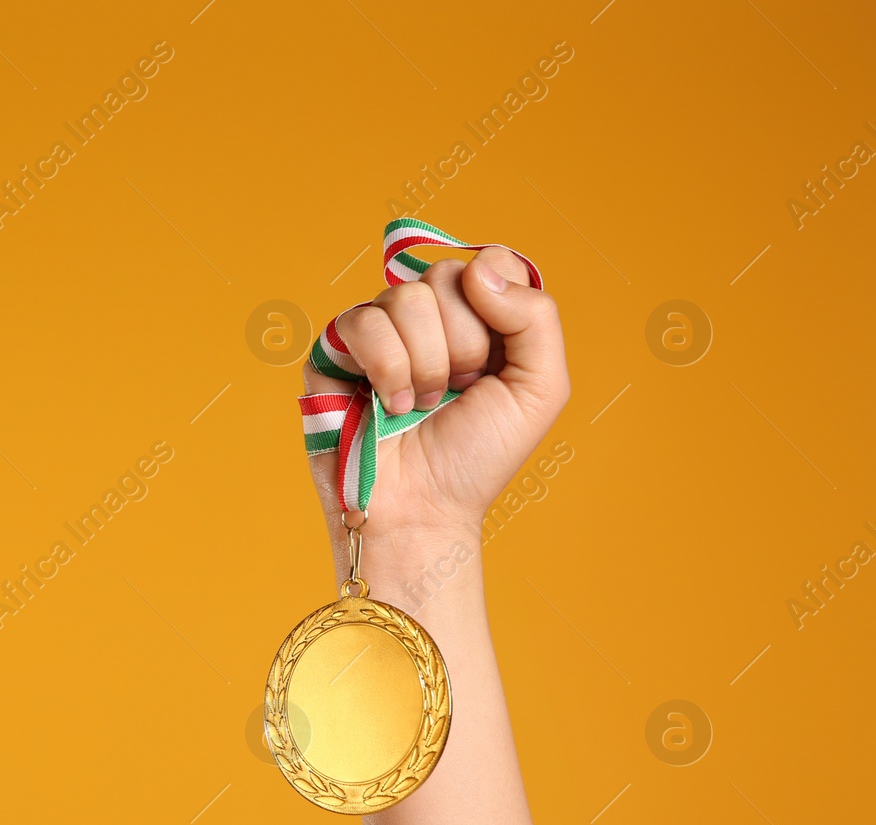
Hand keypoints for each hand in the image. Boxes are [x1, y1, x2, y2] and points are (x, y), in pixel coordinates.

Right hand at [305, 246, 568, 552]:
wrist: (422, 509)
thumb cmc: (476, 458)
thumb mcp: (539, 390)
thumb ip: (536, 317)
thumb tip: (479, 269)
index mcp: (477, 318)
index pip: (489, 262)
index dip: (496, 304)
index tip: (494, 361)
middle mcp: (426, 317)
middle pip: (446, 277)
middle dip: (462, 347)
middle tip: (456, 392)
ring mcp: (378, 331)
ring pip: (404, 298)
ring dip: (424, 365)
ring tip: (420, 404)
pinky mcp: (335, 349)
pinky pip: (361, 322)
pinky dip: (386, 369)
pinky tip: (390, 404)